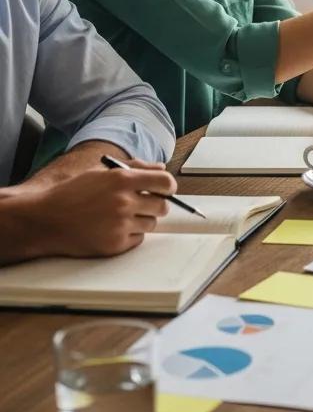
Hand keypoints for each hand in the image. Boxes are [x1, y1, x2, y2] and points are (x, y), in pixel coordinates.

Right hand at [26, 161, 176, 257]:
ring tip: (121, 217)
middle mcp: (124, 201)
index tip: (166, 189)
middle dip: (156, 204)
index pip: (165, 182)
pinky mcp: (114, 245)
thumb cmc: (72, 193)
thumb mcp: (102, 172)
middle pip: (162, 206)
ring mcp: (120, 225)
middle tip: (143, 204)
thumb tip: (161, 168)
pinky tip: (112, 229)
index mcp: (122, 179)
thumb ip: (135, 167)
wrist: (44, 220)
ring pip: (151, 224)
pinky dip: (131, 235)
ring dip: (142, 220)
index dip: (168, 186)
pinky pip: (138, 239)